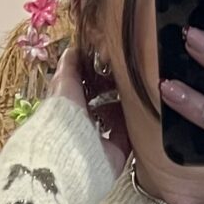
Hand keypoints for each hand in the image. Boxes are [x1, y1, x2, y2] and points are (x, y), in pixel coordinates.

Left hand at [51, 43, 126, 175]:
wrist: (69, 155)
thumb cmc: (62, 117)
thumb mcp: (63, 84)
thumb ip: (69, 67)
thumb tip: (74, 48)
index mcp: (65, 109)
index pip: (82, 90)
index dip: (95, 75)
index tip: (110, 62)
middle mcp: (81, 126)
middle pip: (101, 103)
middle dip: (113, 89)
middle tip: (128, 74)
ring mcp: (98, 142)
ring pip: (115, 119)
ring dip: (125, 105)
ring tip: (137, 88)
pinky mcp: (113, 155)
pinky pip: (127, 137)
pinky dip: (134, 124)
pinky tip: (142, 108)